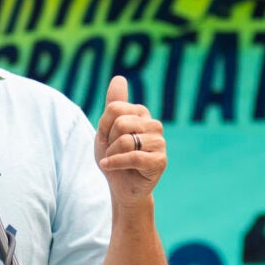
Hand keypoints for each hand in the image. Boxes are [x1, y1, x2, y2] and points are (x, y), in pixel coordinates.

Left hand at [94, 74, 166, 201]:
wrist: (120, 187)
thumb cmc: (113, 157)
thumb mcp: (106, 129)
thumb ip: (114, 104)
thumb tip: (119, 77)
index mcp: (141, 114)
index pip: (115, 109)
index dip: (104, 126)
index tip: (107, 138)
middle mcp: (154, 125)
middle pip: (121, 123)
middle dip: (109, 141)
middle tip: (113, 152)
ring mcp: (159, 142)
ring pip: (126, 140)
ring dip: (112, 154)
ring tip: (115, 161)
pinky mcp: (160, 160)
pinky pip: (133, 157)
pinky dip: (115, 163)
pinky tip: (109, 166)